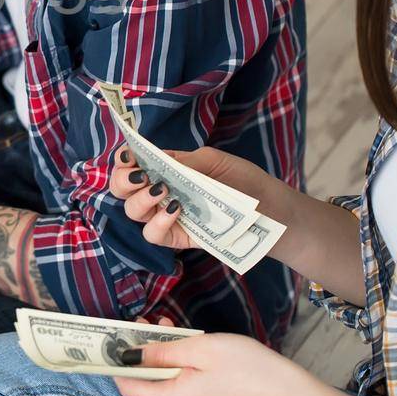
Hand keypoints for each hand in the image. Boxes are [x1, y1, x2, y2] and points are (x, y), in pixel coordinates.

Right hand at [107, 146, 273, 249]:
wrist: (273, 212)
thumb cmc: (246, 182)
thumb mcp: (216, 162)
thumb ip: (184, 162)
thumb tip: (157, 160)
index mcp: (169, 170)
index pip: (134, 163)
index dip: (123, 159)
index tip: (127, 156)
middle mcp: (163, 193)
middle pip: (123, 190)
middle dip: (123, 181)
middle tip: (140, 177)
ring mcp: (169, 217)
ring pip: (134, 213)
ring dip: (140, 200)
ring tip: (161, 192)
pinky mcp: (179, 239)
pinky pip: (154, 235)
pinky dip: (158, 222)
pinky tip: (175, 211)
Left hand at [112, 330, 313, 395]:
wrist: (286, 391)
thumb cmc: (244, 366)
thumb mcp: (198, 349)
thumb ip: (160, 352)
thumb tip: (128, 354)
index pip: (127, 386)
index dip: (117, 361)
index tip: (114, 337)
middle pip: (146, 383)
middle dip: (143, 352)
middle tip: (146, 321)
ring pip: (164, 383)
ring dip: (162, 356)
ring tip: (168, 326)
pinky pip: (181, 388)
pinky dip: (178, 367)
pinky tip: (186, 345)